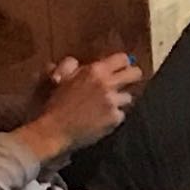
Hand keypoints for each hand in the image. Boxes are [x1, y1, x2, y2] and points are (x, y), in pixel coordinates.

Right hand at [25, 51, 142, 159]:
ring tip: (105, 106)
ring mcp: (112, 102)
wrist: (54, 130)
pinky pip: (120, 114)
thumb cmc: (54, 104)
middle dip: (132, 77)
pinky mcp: (114, 119)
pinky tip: (101, 119)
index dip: (122, 63)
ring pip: (128, 97)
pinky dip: (113, 117)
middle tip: (126, 82)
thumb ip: (71, 65)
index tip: (121, 68)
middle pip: (135, 74)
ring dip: (119, 100)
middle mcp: (107, 84)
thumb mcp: (60, 77)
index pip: (122, 59)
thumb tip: (81, 63)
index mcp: (94, 71)